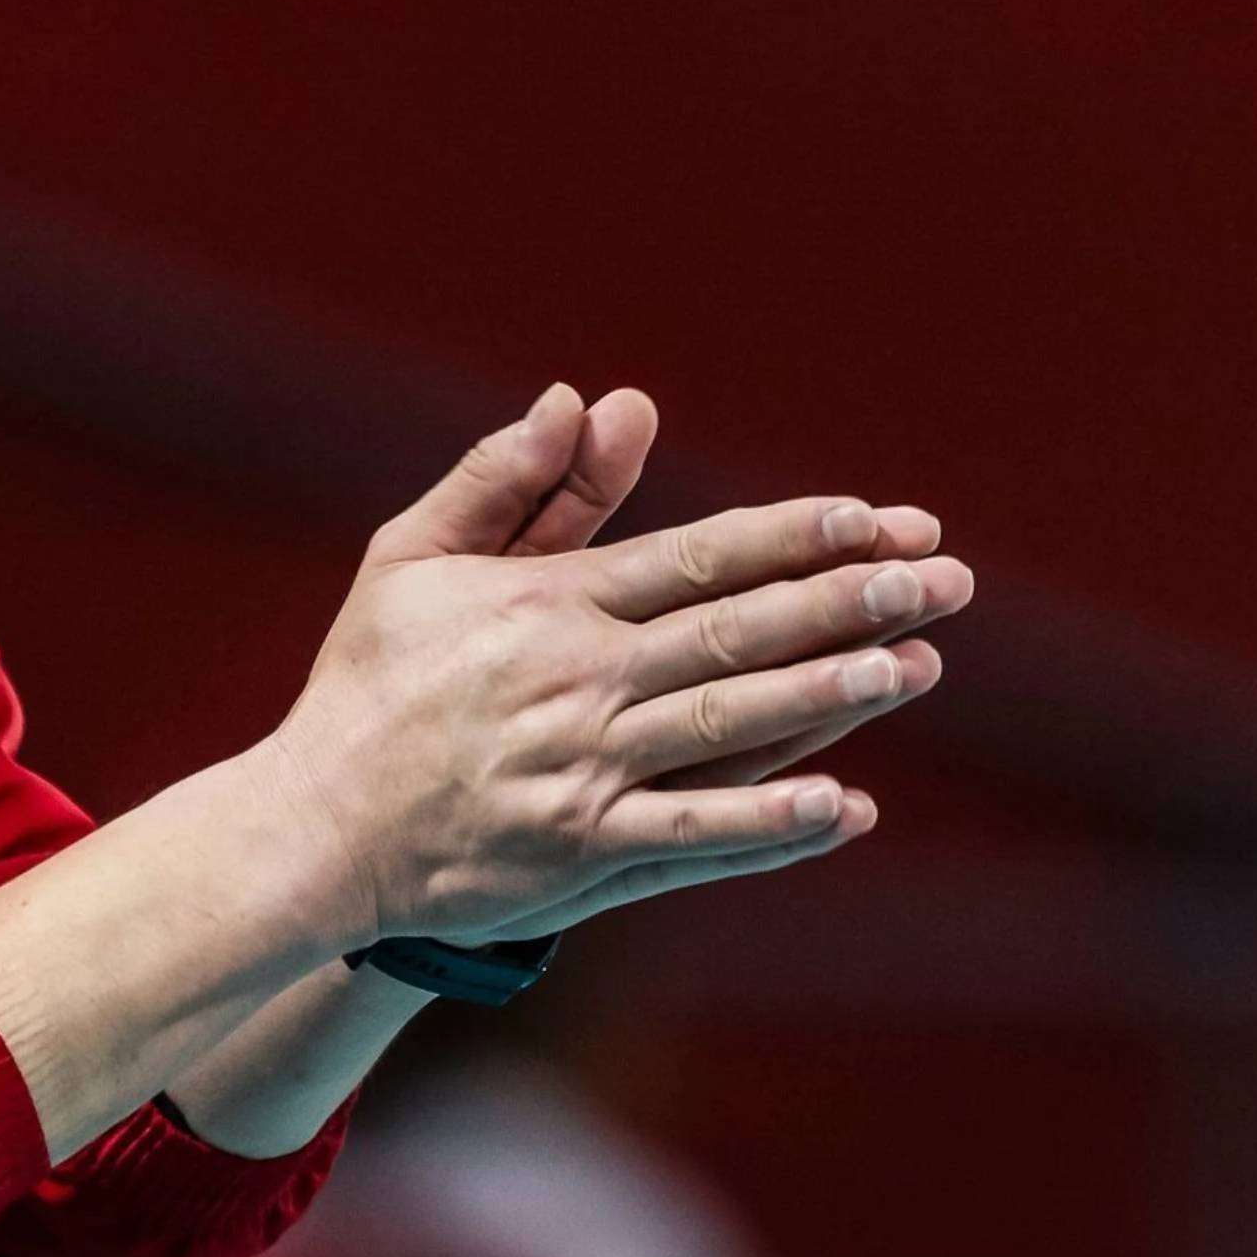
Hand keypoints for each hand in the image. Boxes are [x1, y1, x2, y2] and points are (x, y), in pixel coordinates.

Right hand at [261, 384, 968, 949]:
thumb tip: (589, 397)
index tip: (880, 517)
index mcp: (549, 604)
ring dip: (831, 697)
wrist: (313, 827)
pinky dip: (772, 826)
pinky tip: (849, 807)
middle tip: (944, 580)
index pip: (700, 557)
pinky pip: (694, 842)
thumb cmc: (373, 682)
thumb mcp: (417, 553)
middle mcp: (577, 683)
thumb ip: (512, 477)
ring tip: (919, 665)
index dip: (797, 535)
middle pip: (736, 634)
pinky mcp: (582, 859)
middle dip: (847, 603)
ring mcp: (584, 776)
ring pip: (729, 729)